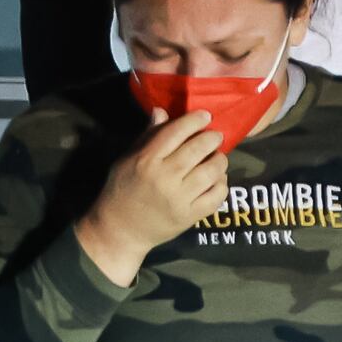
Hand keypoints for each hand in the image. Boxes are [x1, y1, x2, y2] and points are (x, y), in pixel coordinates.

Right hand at [73, 110, 228, 283]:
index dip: (194, 120)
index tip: (205, 115)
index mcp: (146, 160)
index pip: (176, 132)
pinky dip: (222, 185)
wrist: (120, 230)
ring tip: (218, 157)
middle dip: (212, 138)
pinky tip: (217, 179)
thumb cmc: (122, 189)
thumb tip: (161, 110)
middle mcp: (164, 178)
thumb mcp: (127, 159)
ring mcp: (178, 199)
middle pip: (197, 149)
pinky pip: (216, 197)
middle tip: (216, 136)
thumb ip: (147, 136)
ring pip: (211, 172)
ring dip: (219, 160)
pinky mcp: (189, 217)